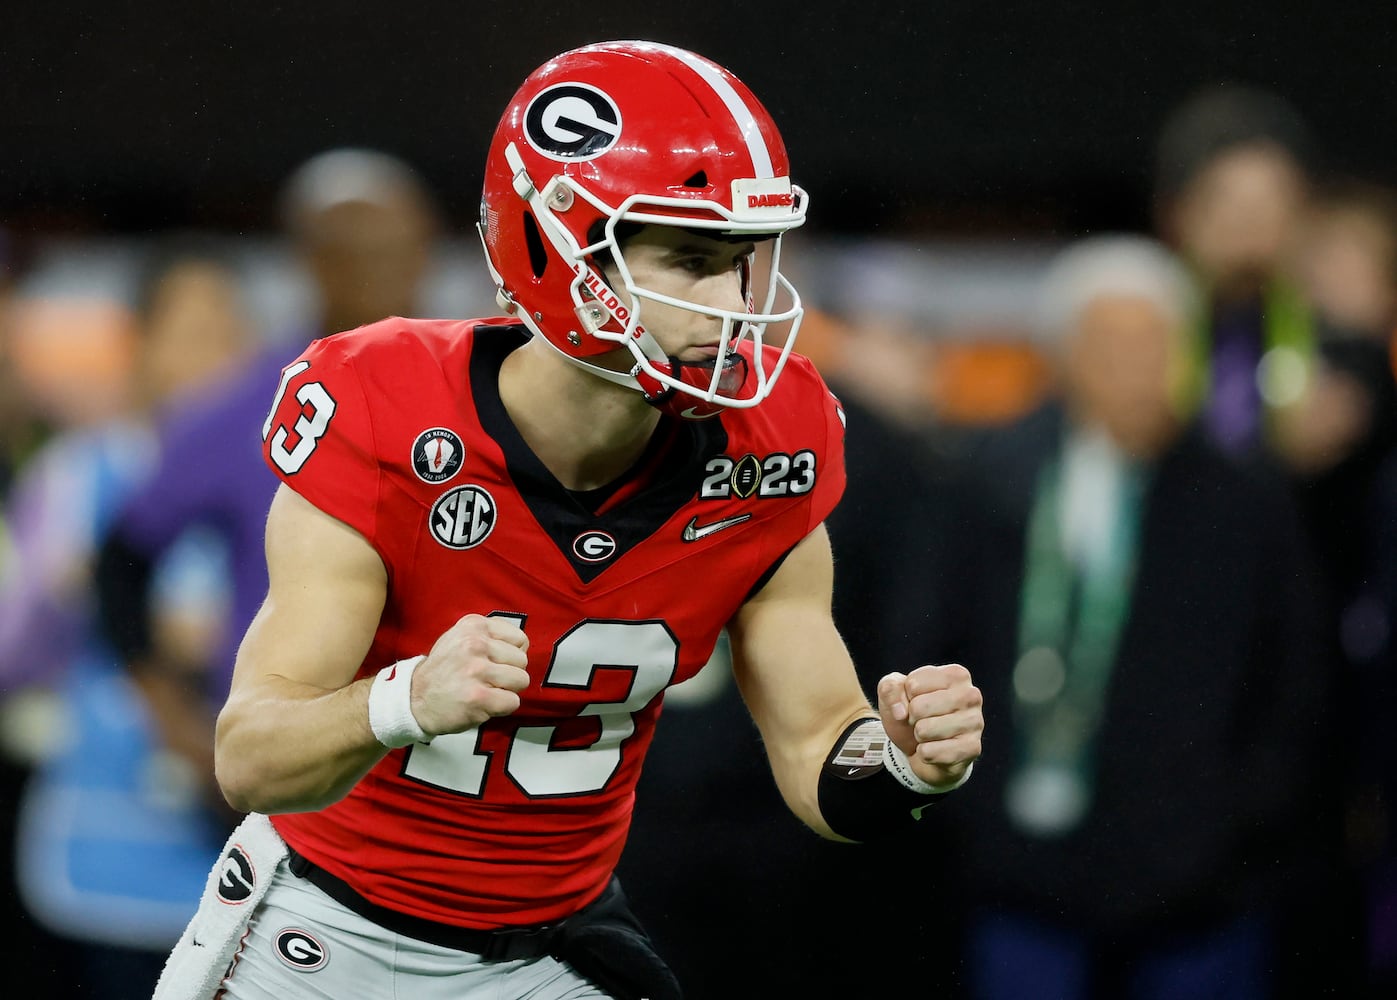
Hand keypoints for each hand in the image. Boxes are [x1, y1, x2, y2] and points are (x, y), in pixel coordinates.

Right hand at [409, 614, 530, 736]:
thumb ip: (490, 635)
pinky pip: (513, 701)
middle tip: (487, 679)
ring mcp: (476, 670)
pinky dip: (502, 707)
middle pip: (522, 660)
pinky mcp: (478, 697)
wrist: (414, 698)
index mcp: (473, 626)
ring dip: (507, 690)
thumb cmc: (444, 669)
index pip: (520, 639)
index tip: (495, 662)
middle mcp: (475, 644)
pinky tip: (483, 704)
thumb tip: (523, 644)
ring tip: (485, 690)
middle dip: (509, 673)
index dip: (511, 655)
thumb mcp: (459, 637)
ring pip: (521, 680)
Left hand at [877, 663, 982, 787]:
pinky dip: (924, 754)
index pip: (913, 684)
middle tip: (923, 721)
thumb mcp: (894, 693)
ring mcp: (975, 722)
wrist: (921, 748)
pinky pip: (930, 752)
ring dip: (919, 736)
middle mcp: (971, 695)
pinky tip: (936, 750)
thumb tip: (901, 712)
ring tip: (930, 734)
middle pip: (919, 707)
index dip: (906, 697)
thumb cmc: (912, 713)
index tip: (916, 701)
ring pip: (924, 730)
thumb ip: (890, 688)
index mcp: (956, 675)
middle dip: (912, 718)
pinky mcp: (972, 749)